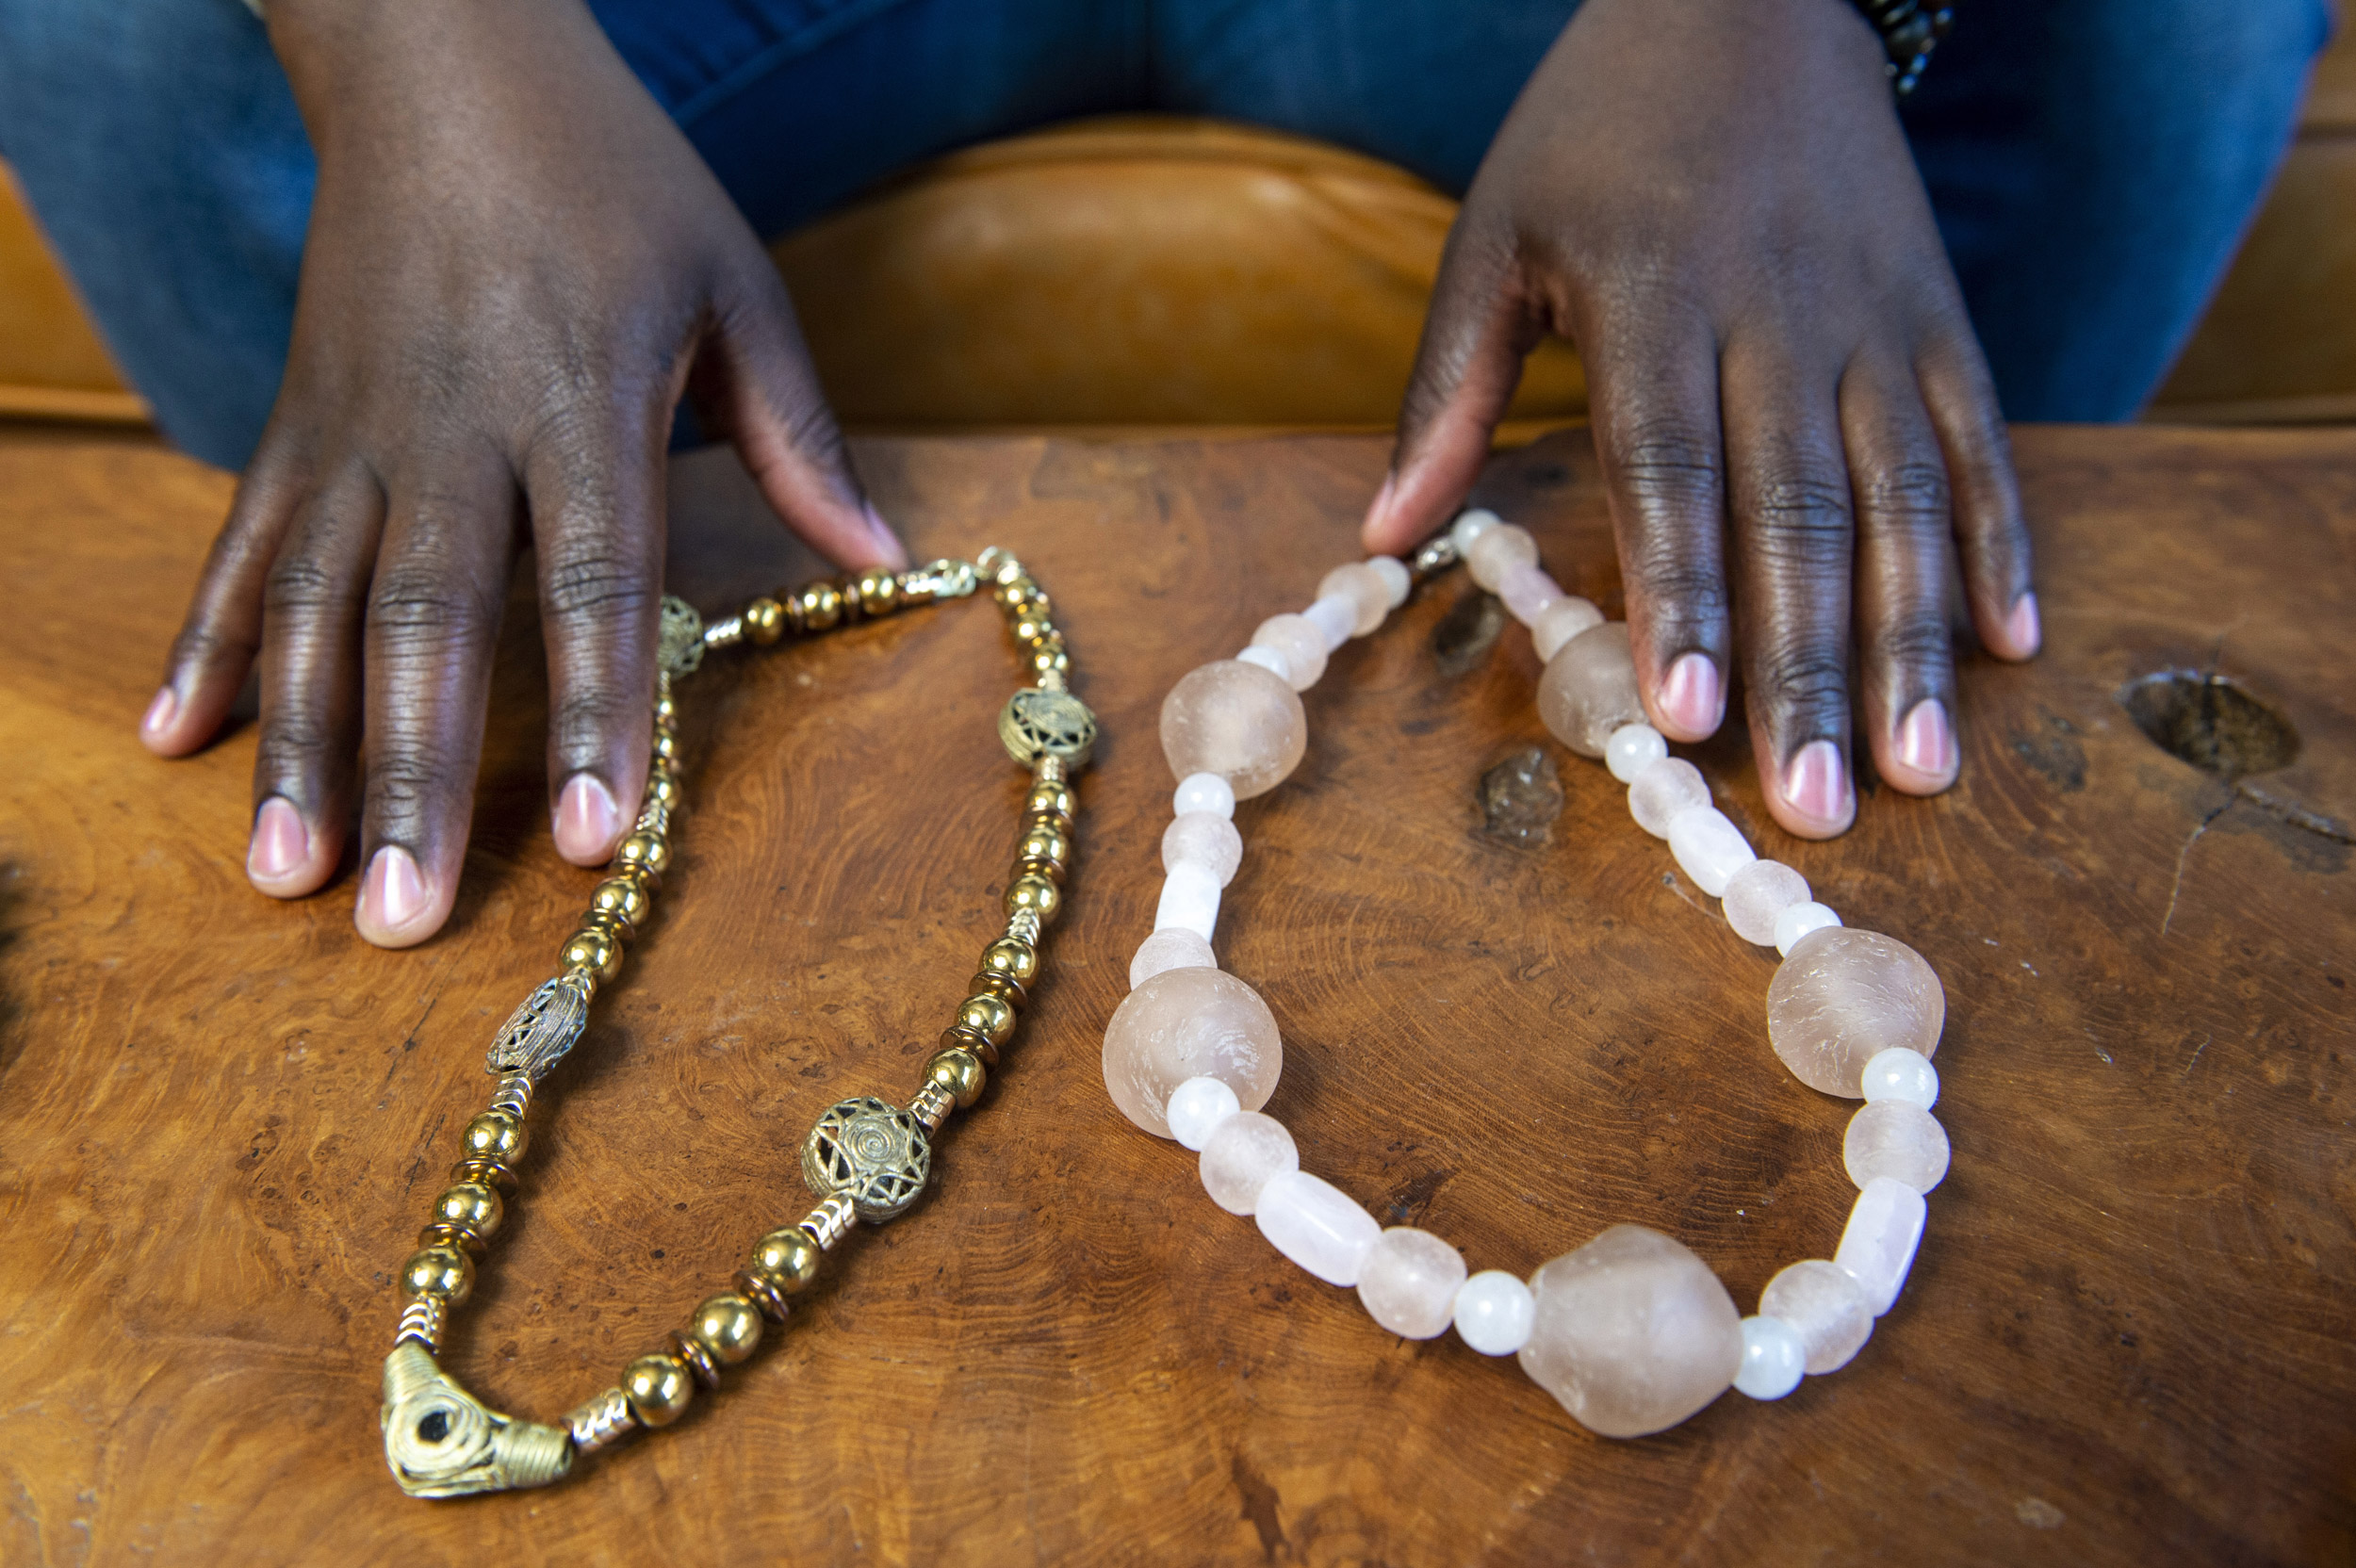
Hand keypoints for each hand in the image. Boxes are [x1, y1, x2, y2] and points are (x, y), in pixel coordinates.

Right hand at [137, 0, 900, 944]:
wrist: (444, 53)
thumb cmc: (615, 179)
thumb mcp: (737, 284)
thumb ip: (802, 435)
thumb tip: (887, 559)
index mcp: (580, 396)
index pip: (593, 580)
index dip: (596, 711)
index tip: (594, 839)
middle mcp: (454, 425)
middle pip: (432, 622)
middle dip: (417, 777)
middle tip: (405, 921)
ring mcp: (356, 426)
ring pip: (319, 606)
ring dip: (300, 748)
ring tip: (290, 878)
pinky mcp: (293, 419)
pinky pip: (241, 545)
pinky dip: (207, 643)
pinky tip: (174, 741)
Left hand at [1362, 0, 2037, 838]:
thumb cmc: (1595, 132)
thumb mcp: (1494, 235)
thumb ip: (1444, 390)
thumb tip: (1378, 537)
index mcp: (1655, 298)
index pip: (1670, 468)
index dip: (1681, 595)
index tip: (1687, 713)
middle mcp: (1780, 315)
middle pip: (1799, 513)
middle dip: (1808, 665)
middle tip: (1812, 803)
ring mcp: (1877, 319)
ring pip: (1906, 497)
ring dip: (1916, 640)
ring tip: (1918, 765)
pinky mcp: (1942, 316)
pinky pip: (1983, 441)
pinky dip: (2001, 542)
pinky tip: (2010, 647)